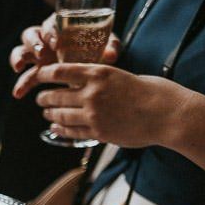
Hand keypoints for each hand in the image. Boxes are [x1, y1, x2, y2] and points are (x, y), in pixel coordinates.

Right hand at [10, 15, 119, 81]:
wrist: (95, 63)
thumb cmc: (100, 47)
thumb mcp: (107, 44)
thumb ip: (111, 46)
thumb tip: (112, 55)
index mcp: (61, 26)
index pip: (50, 23)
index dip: (51, 31)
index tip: (56, 42)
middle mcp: (46, 38)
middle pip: (31, 34)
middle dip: (33, 43)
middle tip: (41, 53)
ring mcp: (38, 53)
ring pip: (21, 50)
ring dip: (18, 58)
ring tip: (19, 68)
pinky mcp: (36, 69)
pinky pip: (23, 73)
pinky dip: (20, 81)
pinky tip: (19, 92)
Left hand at [29, 63, 186, 146]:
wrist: (168, 115)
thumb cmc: (152, 92)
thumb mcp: (122, 76)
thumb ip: (101, 81)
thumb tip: (84, 84)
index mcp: (99, 74)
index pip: (59, 71)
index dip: (43, 74)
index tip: (36, 76)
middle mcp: (92, 93)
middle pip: (55, 96)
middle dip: (43, 97)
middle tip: (40, 99)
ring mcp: (93, 115)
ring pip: (60, 115)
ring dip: (49, 113)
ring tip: (46, 112)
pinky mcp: (98, 132)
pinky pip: (71, 131)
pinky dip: (60, 129)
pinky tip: (55, 127)